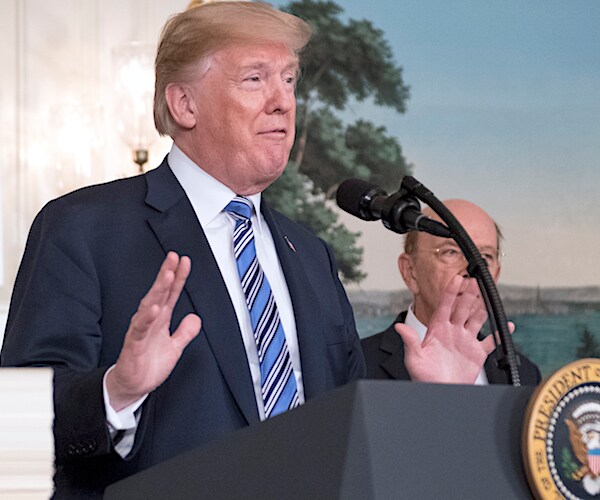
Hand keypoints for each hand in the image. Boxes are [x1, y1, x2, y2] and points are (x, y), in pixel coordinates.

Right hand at [106, 252, 200, 410]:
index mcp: (160, 319)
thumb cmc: (149, 365)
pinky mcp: (134, 344)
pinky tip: (154, 308)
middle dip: (167, 274)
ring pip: (149, 305)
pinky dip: (147, 318)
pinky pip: (140, 329)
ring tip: (168, 276)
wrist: (132, 387)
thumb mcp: (175, 347)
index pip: (170, 294)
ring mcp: (141, 330)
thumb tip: (196, 318)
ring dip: (158, 290)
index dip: (178, 278)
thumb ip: (185, 332)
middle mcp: (150, 320)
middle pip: (159, 293)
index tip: (185, 261)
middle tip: (174, 258)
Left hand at [396, 275, 504, 383]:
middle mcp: (452, 332)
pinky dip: (499, 333)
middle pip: (461, 309)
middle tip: (475, 281)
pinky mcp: (476, 353)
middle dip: (468, 295)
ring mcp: (465, 341)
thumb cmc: (424, 377)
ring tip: (488, 295)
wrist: (440, 393)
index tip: (456, 278)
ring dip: (482, 308)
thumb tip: (399, 327)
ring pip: (476, 319)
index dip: (450, 292)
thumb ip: (410, 342)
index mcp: (437, 330)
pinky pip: (491, 341)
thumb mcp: (414, 358)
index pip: (444, 306)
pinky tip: (507, 325)